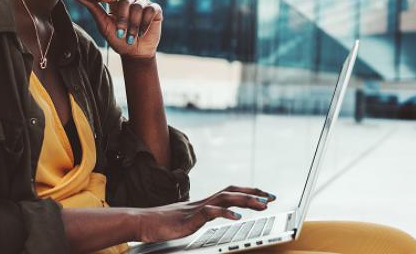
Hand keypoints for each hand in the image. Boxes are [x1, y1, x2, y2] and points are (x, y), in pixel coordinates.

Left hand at [75, 0, 161, 58]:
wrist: (135, 53)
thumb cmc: (117, 40)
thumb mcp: (103, 25)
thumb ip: (93, 9)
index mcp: (117, 3)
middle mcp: (131, 1)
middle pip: (126, 1)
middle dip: (123, 19)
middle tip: (121, 33)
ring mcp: (143, 4)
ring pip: (138, 7)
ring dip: (134, 25)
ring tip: (131, 37)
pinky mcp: (155, 10)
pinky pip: (151, 10)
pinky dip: (145, 22)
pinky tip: (142, 32)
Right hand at [136, 186, 276, 242]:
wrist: (143, 222)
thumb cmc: (163, 222)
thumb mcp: (189, 218)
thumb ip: (203, 215)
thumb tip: (216, 215)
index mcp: (205, 202)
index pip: (231, 192)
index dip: (248, 192)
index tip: (265, 195)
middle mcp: (204, 201)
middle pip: (233, 191)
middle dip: (254, 193)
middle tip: (271, 197)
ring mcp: (197, 208)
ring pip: (226, 199)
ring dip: (246, 201)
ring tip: (262, 205)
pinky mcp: (191, 217)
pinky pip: (211, 212)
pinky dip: (225, 213)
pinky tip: (237, 218)